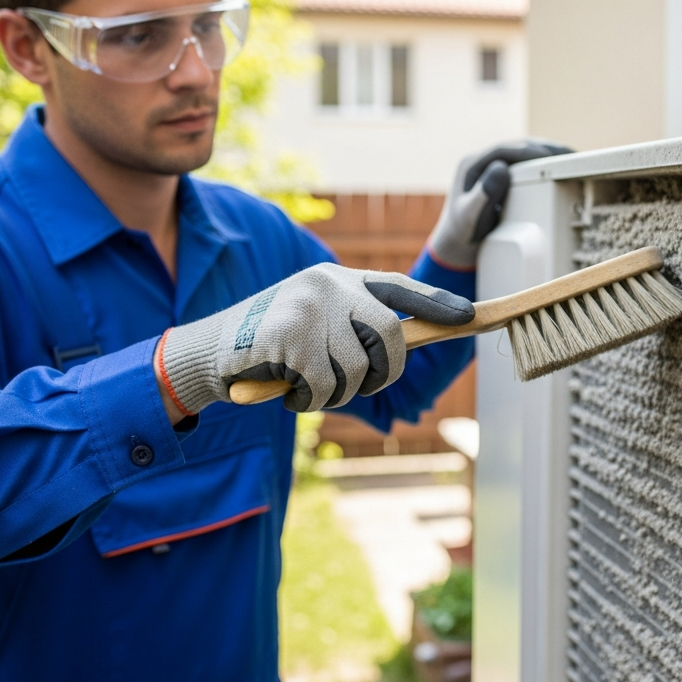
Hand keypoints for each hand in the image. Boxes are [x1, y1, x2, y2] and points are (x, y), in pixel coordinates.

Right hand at [158, 264, 474, 413]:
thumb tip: (402, 347)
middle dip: (379, 374)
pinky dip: (308, 400)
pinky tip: (286, 387)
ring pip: (356, 371)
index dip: (434, 304)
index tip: (467, 317)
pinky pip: (322, 387)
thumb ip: (355, 328)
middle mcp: (329, 286)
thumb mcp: (319, 322)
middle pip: (388, 338)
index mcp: (342, 281)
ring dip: (335, 393)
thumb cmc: (276, 342)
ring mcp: (308, 309)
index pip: (399, 289)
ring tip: (306, 383)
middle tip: (352, 385)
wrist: (213, 349)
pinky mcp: (287, 337)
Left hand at [426, 140, 572, 269]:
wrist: (458, 243)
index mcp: (471, 165)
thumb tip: (501, 168)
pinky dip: (544, 164)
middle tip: (569, 156)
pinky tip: (561, 168)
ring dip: (547, 153)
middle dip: (544, 149)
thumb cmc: (464, 232)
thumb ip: (483, 194)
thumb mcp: (470, 216)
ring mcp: (492, 167)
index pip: (503, 150)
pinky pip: (526, 164)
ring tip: (571, 159)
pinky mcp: (503, 176)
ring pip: (524, 153)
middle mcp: (482, 161)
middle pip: (517, 147)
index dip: (527, 151)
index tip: (549, 157)